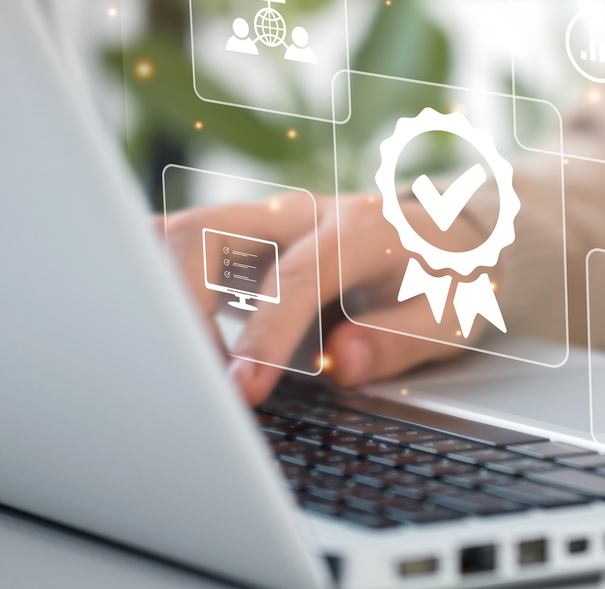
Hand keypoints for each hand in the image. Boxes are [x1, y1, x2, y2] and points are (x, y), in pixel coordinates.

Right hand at [159, 193, 484, 405]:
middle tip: (197, 381)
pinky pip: (177, 246)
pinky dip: (153, 282)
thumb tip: (341, 364)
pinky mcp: (239, 237)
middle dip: (183, 307)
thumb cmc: (446, 276)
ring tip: (176, 365)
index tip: (242, 391)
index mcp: (360, 228)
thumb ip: (398, 338)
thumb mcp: (450, 313)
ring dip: (159, 295)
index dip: (264, 335)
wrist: (447, 234)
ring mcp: (263, 219)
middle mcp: (301, 213)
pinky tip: (153, 333)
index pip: (295, 276)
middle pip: (209, 233)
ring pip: (179, 234)